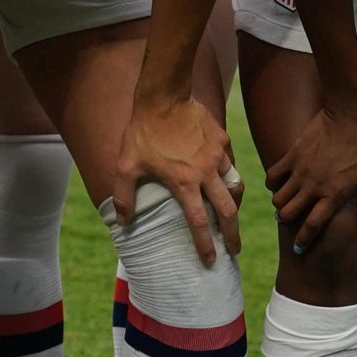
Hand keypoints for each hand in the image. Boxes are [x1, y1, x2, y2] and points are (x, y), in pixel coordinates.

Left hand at [114, 92, 242, 260]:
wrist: (163, 96)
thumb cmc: (141, 132)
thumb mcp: (126, 165)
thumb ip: (124, 196)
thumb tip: (122, 222)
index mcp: (184, 183)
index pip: (200, 223)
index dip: (206, 244)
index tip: (211, 260)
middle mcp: (205, 173)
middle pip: (228, 211)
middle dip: (233, 234)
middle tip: (234, 249)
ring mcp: (217, 155)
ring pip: (234, 185)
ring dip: (234, 202)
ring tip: (232, 213)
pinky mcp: (222, 139)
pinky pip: (228, 161)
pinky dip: (226, 172)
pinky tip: (220, 175)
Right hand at [263, 85, 356, 256]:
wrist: (350, 115)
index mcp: (334, 195)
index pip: (313, 226)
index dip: (303, 240)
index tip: (299, 249)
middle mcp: (314, 187)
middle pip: (289, 214)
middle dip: (287, 220)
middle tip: (289, 218)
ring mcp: (301, 171)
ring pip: (279, 197)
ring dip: (280, 203)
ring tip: (284, 202)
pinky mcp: (292, 155)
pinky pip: (273, 175)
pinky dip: (272, 183)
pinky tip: (277, 183)